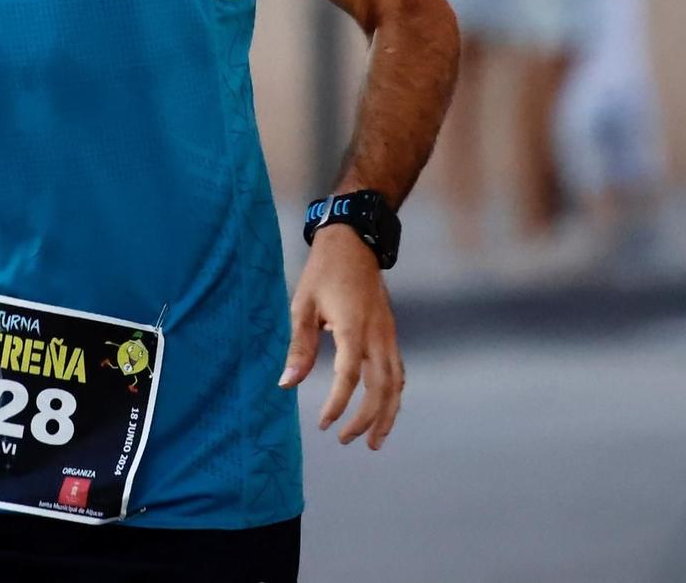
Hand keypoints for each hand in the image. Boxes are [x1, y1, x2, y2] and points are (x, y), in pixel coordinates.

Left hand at [279, 226, 403, 449]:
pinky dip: (393, 395)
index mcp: (353, 327)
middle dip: (366, 419)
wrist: (354, 243)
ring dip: (387, 415)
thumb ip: (299, 347)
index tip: (324, 424)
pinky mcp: (390, 333)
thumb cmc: (322, 272)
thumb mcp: (302, 306)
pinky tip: (384, 411)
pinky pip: (398, 371)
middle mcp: (377, 335)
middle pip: (381, 388)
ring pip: (396, 384)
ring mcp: (388, 334)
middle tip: (345, 440)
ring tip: (373, 442)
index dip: (337, 403)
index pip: (349, 376)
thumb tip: (287, 384)